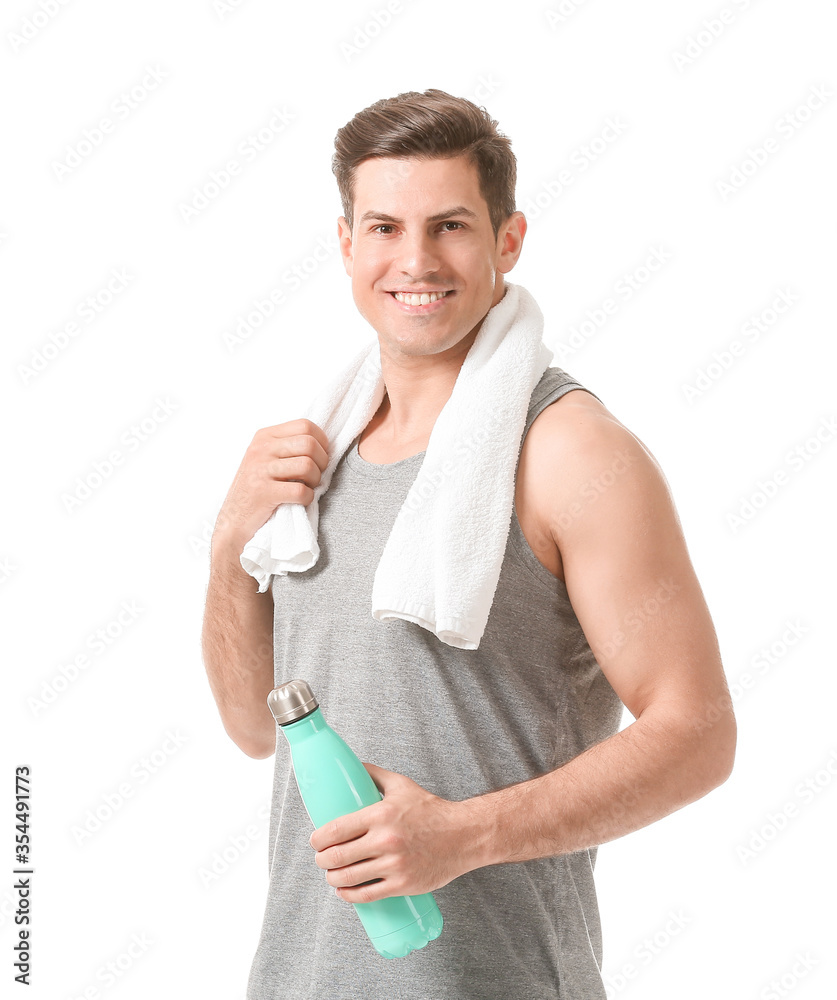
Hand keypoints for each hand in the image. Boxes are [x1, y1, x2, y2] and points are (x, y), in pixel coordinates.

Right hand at [213, 418, 329, 555]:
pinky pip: (301, 491)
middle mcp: (261, 449)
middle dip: (321, 462)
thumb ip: (288, 445)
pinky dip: (307, 498)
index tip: (319, 457)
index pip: (305, 425)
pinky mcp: (264, 493)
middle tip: (315, 475)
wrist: (234, 519)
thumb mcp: (266, 457)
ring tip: (306, 487)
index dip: (321, 442)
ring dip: (314, 481)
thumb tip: (323, 442)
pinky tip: (300, 500)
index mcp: (264, 436)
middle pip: (309, 444)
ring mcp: (261, 470)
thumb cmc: (257, 487)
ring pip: (307, 465)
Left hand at [309, 763, 473, 903]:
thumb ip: (374, 775)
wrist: (463, 835)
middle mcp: (385, 840)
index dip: (318, 839)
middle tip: (322, 858)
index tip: (315, 840)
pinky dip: (349, 895)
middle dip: (322, 860)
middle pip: (337, 856)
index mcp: (381, 814)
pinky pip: (367, 895)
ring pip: (348, 878)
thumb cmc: (432, 810)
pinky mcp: (402, 885)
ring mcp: (394, 865)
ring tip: (332, 874)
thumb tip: (353, 767)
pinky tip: (344, 891)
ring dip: (332, 879)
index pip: (336, 829)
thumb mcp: (401, 785)